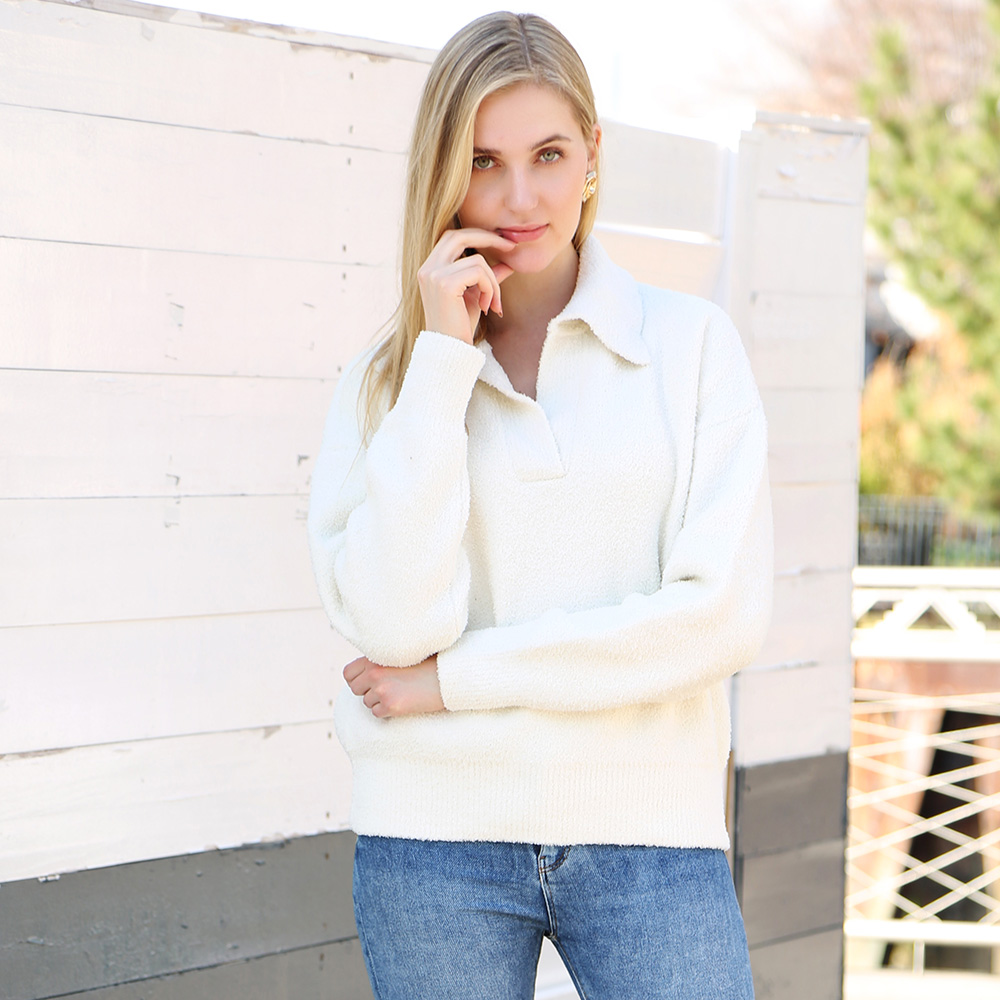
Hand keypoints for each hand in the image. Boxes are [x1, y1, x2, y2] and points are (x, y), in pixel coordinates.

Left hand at [343, 654, 444, 718]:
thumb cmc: (428, 663)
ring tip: (399, 692)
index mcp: (376, 658)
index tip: (369, 681)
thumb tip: (364, 673)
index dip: (357, 679)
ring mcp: (382, 690)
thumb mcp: (401, 654)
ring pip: (367, 702)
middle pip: (355, 689)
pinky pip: (377, 713)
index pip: (348, 673)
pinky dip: (386, 711)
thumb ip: (381, 660)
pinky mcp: (391, 705)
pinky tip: (402, 702)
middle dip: (367, 691)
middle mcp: (375, 673)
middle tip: (386, 688)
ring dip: (379, 701)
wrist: (447, 676)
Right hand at [417, 228, 514, 343]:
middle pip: (459, 235)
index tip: (502, 243)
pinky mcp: (445, 284)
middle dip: (488, 238)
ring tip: (493, 304)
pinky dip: (490, 288)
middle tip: (511, 247)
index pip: (453, 238)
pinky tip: (487, 307)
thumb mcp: (476, 296)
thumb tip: (508, 263)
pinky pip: (479, 273)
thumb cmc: (460, 327)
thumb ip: (487, 277)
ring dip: (493, 282)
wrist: (450, 351)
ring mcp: (433, 275)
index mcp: (430, 269)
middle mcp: (428, 269)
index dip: (477, 235)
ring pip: (477, 260)